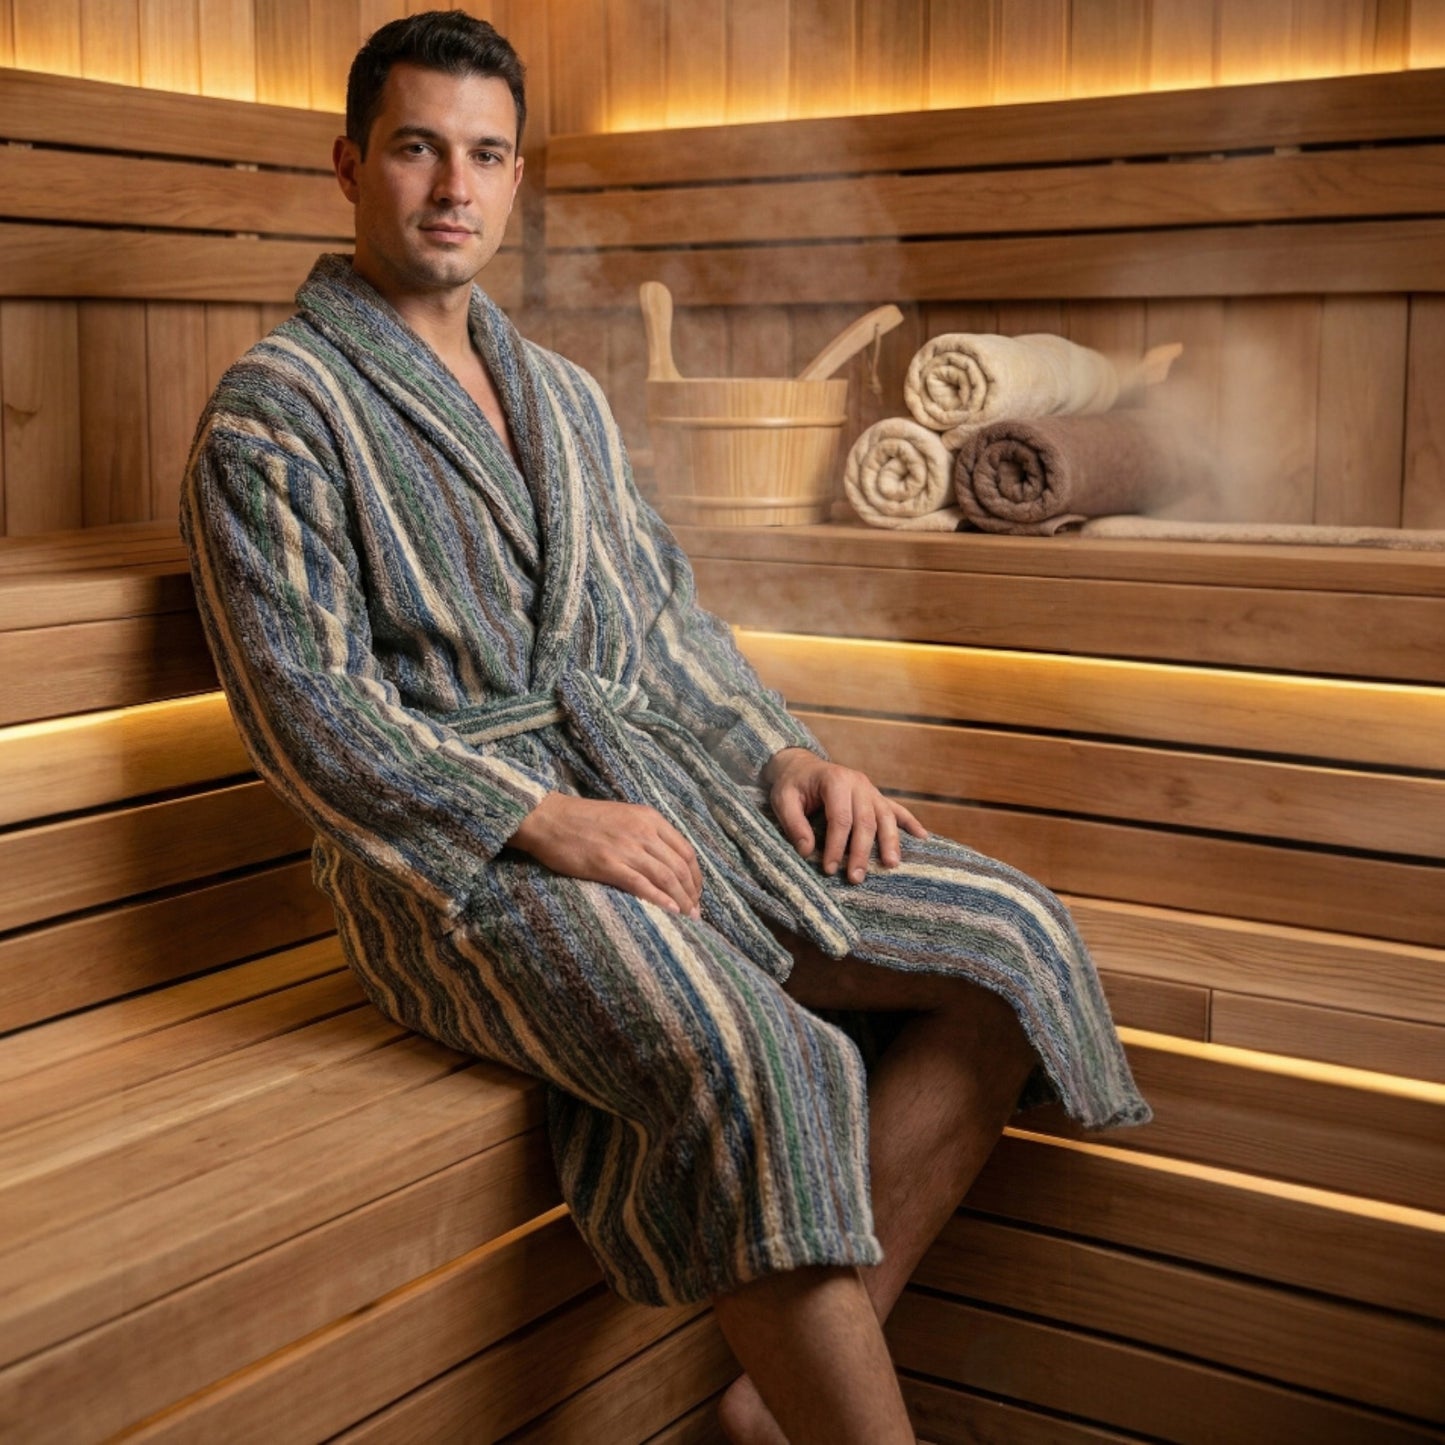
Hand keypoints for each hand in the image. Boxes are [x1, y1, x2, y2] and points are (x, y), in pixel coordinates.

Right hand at [507, 793, 702, 916]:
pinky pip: (641, 884)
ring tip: (687, 918)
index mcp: (650, 819)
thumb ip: (647, 833)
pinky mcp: (608, 864)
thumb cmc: (584, 820)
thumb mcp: (625, 816)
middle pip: (679, 867)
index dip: (696, 876)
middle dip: (692, 893)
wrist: (549, 818)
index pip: (686, 851)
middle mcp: (643, 832)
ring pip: (666, 877)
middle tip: (695, 913)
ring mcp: (626, 848)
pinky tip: (670, 912)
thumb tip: (667, 862)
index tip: (696, 893)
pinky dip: (660, 899)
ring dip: (681, 901)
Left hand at [763, 748, 925, 883]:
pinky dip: (910, 822)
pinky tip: (922, 837)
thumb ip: (793, 824)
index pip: (840, 818)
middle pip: (866, 821)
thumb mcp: (782, 800)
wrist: (800, 765)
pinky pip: (896, 808)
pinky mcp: (875, 795)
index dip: (837, 846)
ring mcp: (870, 789)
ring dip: (890, 842)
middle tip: (856, 878)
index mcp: (835, 780)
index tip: (831, 869)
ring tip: (891, 865)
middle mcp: (857, 782)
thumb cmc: (791, 784)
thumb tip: (807, 851)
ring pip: (885, 817)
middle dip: (862, 852)